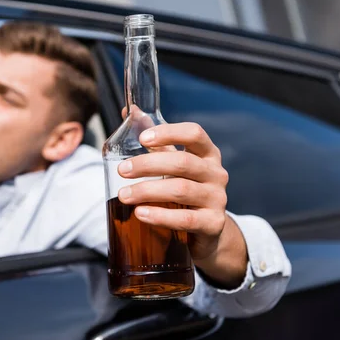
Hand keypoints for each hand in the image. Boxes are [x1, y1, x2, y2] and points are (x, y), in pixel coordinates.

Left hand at [117, 118, 247, 286]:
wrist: (207, 229)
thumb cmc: (185, 188)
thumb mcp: (173, 162)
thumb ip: (154, 140)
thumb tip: (129, 110)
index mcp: (207, 153)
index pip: (194, 133)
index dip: (168, 133)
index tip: (142, 138)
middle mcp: (216, 173)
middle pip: (182, 163)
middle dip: (148, 165)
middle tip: (121, 170)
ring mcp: (218, 199)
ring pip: (180, 190)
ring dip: (147, 191)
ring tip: (123, 195)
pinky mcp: (213, 224)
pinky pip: (185, 219)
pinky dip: (160, 216)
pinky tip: (140, 214)